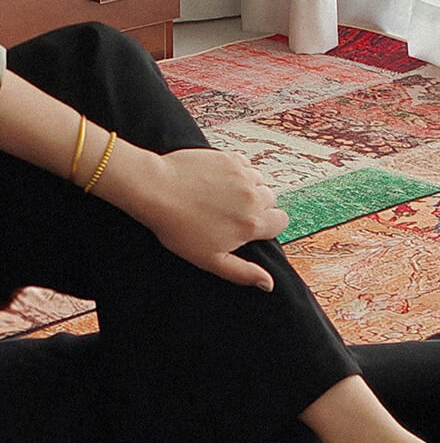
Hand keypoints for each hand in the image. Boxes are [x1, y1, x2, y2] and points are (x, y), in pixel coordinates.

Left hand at [128, 148, 289, 290]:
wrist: (155, 190)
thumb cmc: (178, 228)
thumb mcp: (210, 259)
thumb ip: (243, 272)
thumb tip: (269, 284)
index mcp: (252, 223)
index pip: (281, 222)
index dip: (266, 226)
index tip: (246, 227)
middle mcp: (254, 197)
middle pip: (270, 201)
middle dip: (256, 206)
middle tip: (228, 212)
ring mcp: (243, 175)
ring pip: (258, 181)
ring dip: (247, 187)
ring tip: (221, 195)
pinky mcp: (230, 158)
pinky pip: (245, 165)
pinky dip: (236, 171)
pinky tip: (216, 180)